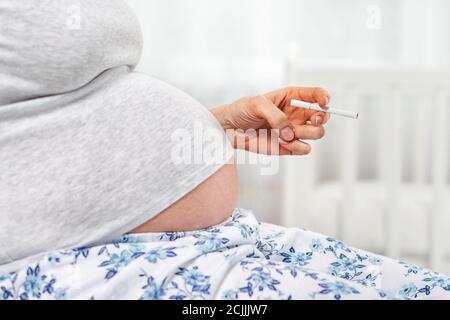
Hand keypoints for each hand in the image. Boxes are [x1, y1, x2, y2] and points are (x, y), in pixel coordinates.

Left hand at [211, 87, 329, 155]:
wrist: (230, 130)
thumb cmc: (242, 111)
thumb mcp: (257, 104)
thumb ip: (275, 115)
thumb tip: (289, 131)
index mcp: (292, 97)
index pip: (317, 95)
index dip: (324, 97)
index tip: (324, 102)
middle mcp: (297, 114)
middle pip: (323, 116)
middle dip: (321, 118)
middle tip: (312, 120)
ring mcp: (294, 131)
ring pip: (317, 133)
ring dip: (307, 133)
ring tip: (287, 134)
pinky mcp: (289, 147)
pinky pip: (304, 148)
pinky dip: (298, 147)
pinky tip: (283, 143)